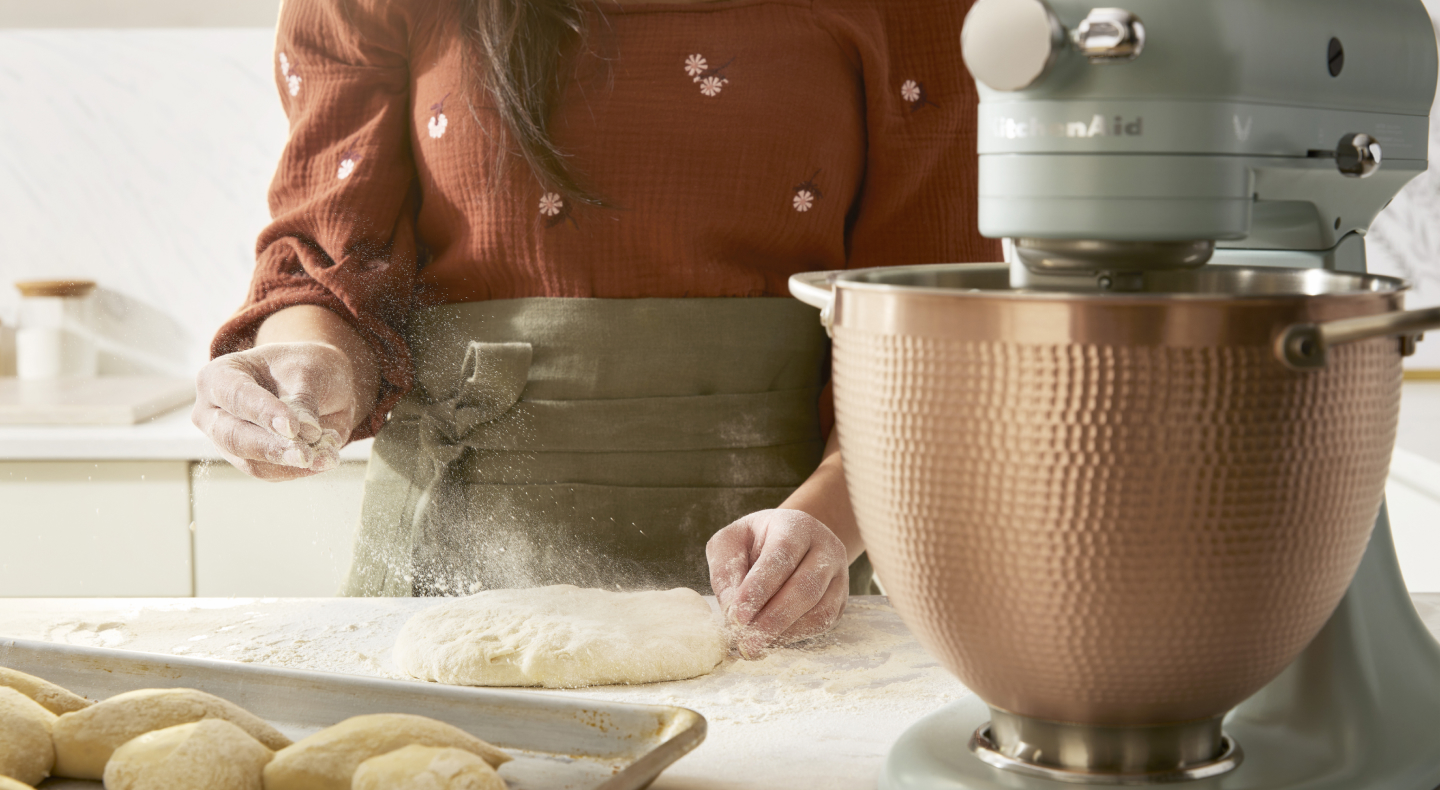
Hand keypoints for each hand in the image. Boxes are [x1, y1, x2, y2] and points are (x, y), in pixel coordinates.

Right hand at [192, 341, 356, 480]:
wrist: (316, 383)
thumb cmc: (304, 367)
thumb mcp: (308, 370)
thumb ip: (303, 399)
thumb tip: (307, 431)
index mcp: (220, 376)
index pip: (236, 396)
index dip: (264, 413)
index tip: (292, 427)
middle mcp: (214, 411)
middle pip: (233, 436)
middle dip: (272, 447)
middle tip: (305, 455)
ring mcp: (228, 440)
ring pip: (251, 462)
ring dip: (291, 464)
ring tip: (327, 456)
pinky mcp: (249, 461)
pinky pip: (271, 473)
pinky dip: (300, 469)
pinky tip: (326, 458)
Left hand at [707, 508, 849, 658]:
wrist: (788, 541)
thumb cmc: (753, 543)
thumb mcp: (730, 543)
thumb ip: (726, 571)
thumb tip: (731, 609)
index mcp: (796, 526)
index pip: (781, 556)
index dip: (759, 589)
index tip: (737, 617)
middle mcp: (825, 547)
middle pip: (805, 587)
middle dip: (772, 619)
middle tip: (746, 643)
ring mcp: (838, 574)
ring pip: (819, 610)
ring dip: (784, 632)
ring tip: (755, 644)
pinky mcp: (840, 599)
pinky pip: (823, 622)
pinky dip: (796, 636)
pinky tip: (772, 639)